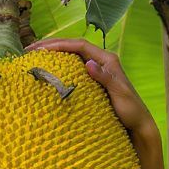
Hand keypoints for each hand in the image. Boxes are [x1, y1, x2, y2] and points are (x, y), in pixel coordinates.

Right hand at [24, 39, 157, 141]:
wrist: (138, 124)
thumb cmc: (131, 110)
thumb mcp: (119, 93)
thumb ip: (105, 78)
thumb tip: (88, 63)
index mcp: (107, 60)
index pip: (79, 46)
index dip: (59, 44)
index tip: (40, 49)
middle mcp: (101, 62)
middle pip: (73, 48)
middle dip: (52, 46)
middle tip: (30, 50)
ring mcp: (97, 72)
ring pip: (72, 58)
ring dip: (54, 55)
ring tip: (35, 58)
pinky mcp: (93, 82)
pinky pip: (74, 70)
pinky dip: (60, 68)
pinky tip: (49, 73)